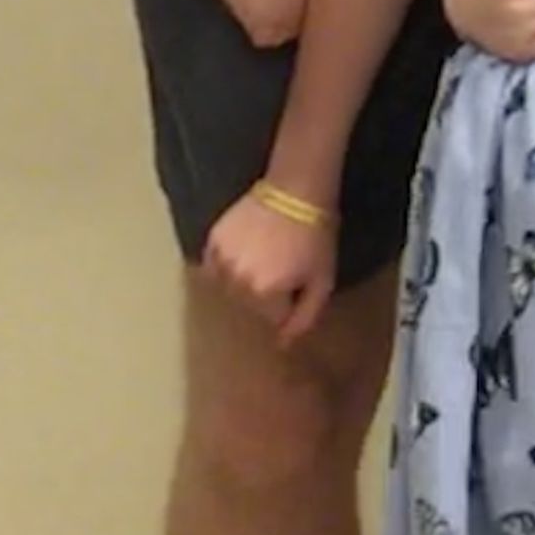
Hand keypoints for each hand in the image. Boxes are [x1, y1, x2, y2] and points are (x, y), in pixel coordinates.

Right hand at [204, 186, 337, 345]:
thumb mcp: (322, 280)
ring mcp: (220, 260)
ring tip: (264, 256)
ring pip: (230, 287)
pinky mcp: (212, 241)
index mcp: (264, 294)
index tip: (299, 276)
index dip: (291, 299)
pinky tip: (243, 251)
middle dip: (268, 291)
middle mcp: (237, 282)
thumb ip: (305, 318)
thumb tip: (283, 344)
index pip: (274, 317)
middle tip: (283, 264)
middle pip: (250, 304)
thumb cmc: (315, 236)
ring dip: (245, 279)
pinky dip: (225, 265)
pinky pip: (213, 266)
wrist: (296, 190)